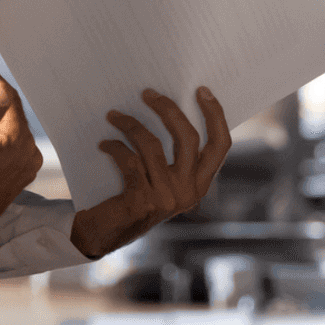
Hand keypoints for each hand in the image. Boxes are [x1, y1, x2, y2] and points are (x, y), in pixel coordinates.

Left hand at [70, 86, 231, 258]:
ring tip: (113, 115)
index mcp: (199, 185)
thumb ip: (173, 156)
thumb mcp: (161, 179)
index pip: (220, 146)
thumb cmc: (134, 197)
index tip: (202, 90)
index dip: (216, 116)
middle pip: (188, 138)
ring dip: (130, 124)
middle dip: (168, 109)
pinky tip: (104, 144)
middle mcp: (188, 192)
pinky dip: (114, 147)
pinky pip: (129, 160)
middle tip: (147, 93)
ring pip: (152, 145)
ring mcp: (166, 198)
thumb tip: (167, 107)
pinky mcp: (142, 201)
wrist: (105, 234)